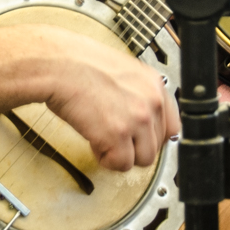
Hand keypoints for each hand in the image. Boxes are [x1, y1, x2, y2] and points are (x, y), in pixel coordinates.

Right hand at [34, 27, 180, 171]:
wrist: (58, 65)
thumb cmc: (78, 64)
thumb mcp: (122, 72)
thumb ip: (138, 94)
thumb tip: (143, 117)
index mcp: (155, 84)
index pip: (172, 126)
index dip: (151, 137)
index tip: (139, 139)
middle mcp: (151, 102)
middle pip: (156, 146)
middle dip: (133, 146)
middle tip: (113, 136)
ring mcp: (137, 120)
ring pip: (142, 160)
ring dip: (121, 154)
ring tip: (102, 137)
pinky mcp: (118, 135)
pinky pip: (121, 165)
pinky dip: (106, 159)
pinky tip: (94, 141)